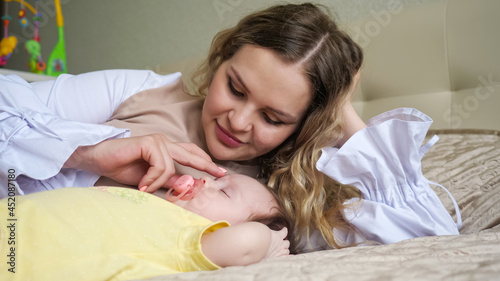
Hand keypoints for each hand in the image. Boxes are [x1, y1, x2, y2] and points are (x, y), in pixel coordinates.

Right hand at [65, 134, 224, 190]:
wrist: (97, 159)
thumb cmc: (121, 166)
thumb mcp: (150, 179)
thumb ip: (168, 180)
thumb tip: (188, 185)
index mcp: (166, 149)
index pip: (191, 153)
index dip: (205, 162)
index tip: (220, 172)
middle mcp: (164, 142)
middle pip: (191, 154)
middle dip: (206, 165)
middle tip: (220, 174)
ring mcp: (157, 141)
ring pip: (171, 167)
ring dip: (158, 182)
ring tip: (144, 187)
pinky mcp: (149, 142)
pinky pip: (160, 166)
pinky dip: (152, 178)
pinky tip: (141, 183)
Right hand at [264, 227, 289, 258]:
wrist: (260, 243)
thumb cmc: (261, 235)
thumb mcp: (264, 230)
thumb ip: (266, 229)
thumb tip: (262, 225)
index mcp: (278, 235)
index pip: (284, 232)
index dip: (284, 230)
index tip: (284, 229)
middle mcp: (280, 243)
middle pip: (287, 243)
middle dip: (285, 243)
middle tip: (283, 243)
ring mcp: (280, 251)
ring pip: (287, 251)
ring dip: (286, 251)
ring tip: (284, 251)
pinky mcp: (277, 257)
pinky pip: (285, 257)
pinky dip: (288, 257)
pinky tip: (289, 257)